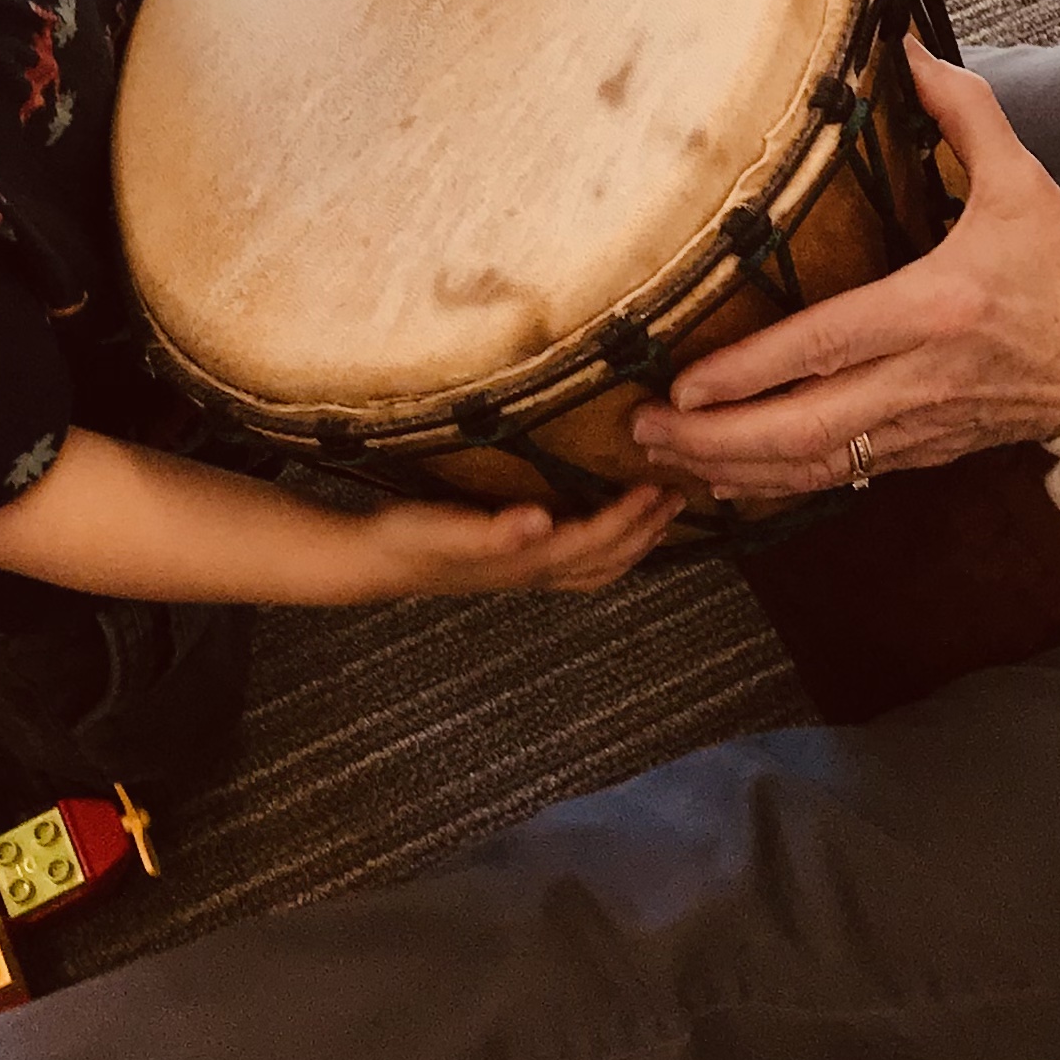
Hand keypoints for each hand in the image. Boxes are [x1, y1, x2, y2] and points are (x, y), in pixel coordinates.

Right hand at [343, 478, 680, 599]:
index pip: (596, 540)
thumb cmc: (410, 540)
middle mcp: (538, 572)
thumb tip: (541, 521)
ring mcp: (530, 573)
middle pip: (609, 558)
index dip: (631, 517)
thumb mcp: (444, 530)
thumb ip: (492, 531)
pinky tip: (611, 530)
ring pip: (600, 567)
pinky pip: (582, 563)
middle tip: (681, 495)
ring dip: (636, 543)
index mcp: (528, 560)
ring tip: (663, 516)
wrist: (378, 561)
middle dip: (648, 530)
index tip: (660, 486)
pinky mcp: (519, 564)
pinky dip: (611, 549)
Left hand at [628, 45, 1059, 496]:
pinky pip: (837, 479)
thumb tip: (909, 51)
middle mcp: (918, 378)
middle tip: (643, 432)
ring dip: (734, 471)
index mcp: (934, 309)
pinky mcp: (921, 452)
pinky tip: (729, 477)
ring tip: (668, 459)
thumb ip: (964, 113)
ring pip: (812, 468)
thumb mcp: (1024, 183)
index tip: (679, 382)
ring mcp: (917, 426)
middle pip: (799, 430)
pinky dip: (777, 482)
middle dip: (714, 440)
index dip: (746, 372)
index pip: (822, 347)